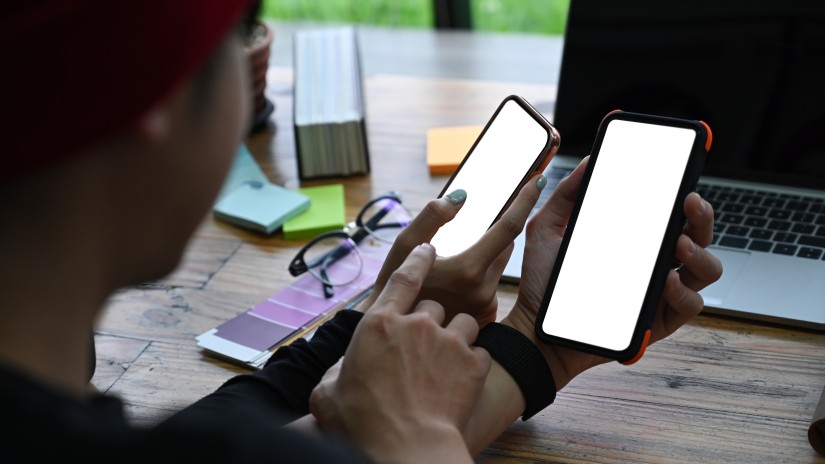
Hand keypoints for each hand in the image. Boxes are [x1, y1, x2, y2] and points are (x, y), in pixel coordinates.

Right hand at [309, 243, 490, 463]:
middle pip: (434, 306)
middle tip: (424, 349)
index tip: (428, 248)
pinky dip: (473, 363)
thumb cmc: (363, 424)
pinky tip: (461, 381)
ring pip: (463, 323)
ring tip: (447, 363)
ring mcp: (450, 341)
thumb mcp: (328, 394)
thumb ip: (335, 373)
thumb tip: (336, 375)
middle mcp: (417, 324)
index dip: (418, 260)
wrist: (406, 448)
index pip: (403, 276)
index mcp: (379, 323)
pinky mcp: (474, 363)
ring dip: (457, 337)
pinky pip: (480, 352)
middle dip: (431, 322)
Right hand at [359, 174, 546, 325]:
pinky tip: (450, 285)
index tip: (539, 180)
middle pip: (504, 247)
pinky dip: (477, 276)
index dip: (525, 200)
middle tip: (471, 230)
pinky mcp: (484, 317)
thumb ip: (431, 217)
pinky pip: (489, 285)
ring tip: (449, 266)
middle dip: (495, 232)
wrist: (391, 337)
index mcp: (468, 270)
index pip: (509, 228)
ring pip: (496, 266)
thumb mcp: (404, 249)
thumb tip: (461, 196)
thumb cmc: (391, 289)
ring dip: (484, 255)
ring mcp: (486, 306)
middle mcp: (484, 290)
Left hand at [503, 156, 722, 389]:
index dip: (687, 199)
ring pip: (707, 270)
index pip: (672, 215)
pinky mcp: (660, 322)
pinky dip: (685, 293)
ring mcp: (662, 293)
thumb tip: (590, 160)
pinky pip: (690, 306)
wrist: (537, 327)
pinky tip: (668, 281)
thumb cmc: (544, 280)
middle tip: (690, 202)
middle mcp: (655, 263)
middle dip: (703, 217)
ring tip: (678, 243)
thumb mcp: (547, 228)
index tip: (685, 181)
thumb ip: (567, 194)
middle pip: (699, 237)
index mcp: (636, 240)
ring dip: (701, 253)